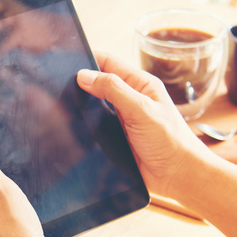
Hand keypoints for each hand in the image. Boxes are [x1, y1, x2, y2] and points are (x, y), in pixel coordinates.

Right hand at [77, 52, 211, 198]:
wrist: (177, 176)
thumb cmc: (170, 141)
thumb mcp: (142, 109)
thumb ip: (114, 90)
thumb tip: (84, 75)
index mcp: (140, 84)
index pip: (108, 62)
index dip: (88, 60)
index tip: (66, 61)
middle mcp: (130, 99)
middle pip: (98, 83)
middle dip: (80, 83)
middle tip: (59, 85)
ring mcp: (122, 119)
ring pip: (94, 106)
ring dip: (82, 106)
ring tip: (63, 105)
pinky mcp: (116, 138)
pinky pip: (94, 127)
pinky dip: (84, 125)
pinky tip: (73, 126)